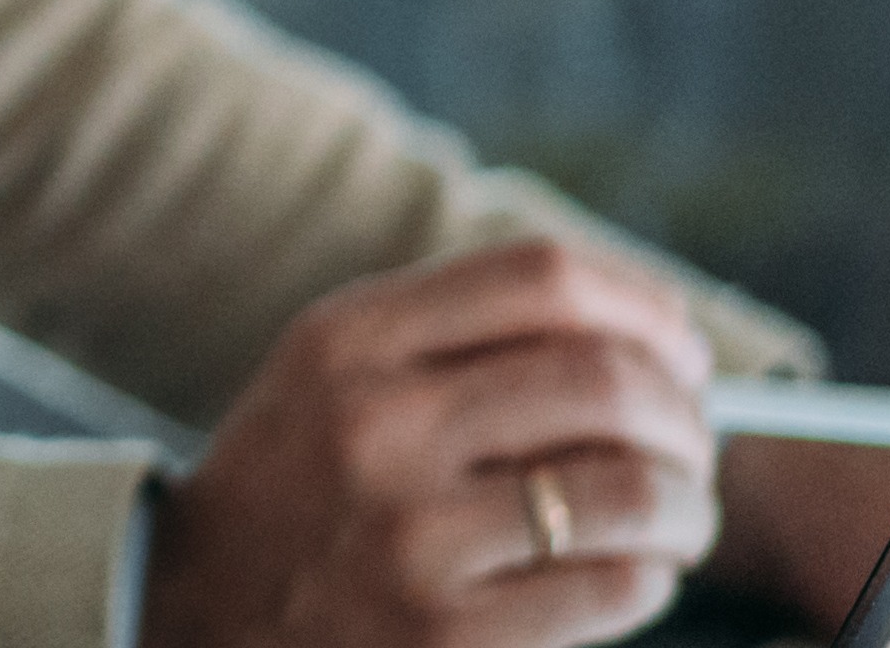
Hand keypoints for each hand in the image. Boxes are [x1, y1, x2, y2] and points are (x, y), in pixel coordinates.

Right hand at [147, 240, 721, 647]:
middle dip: (684, 417)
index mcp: (350, 339)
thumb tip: (652, 334)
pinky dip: (650, 577)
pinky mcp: (442, 634)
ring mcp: (407, 536)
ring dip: (686, 505)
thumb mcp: (338, 368)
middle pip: (605, 381)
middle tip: (694, 447)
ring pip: (627, 491)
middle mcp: (375, 426)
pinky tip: (633, 573)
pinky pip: (609, 588)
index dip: (644, 307)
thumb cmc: (303, 475)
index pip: (544, 278)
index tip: (682, 350)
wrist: (195, 606)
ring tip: (680, 517)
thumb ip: (460, 327)